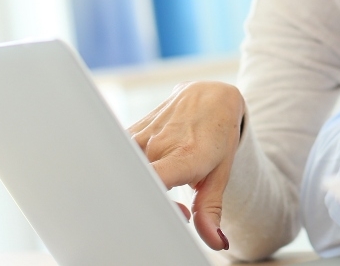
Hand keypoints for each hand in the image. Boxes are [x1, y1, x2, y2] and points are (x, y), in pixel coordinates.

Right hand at [128, 81, 244, 250]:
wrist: (211, 96)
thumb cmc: (218, 135)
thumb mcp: (221, 173)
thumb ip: (211, 209)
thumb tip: (216, 242)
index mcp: (184, 154)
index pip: (153, 181)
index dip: (155, 204)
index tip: (172, 214)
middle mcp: (158, 144)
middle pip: (136, 182)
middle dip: (149, 203)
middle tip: (173, 208)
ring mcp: (140, 135)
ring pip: (123, 171)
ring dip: (137, 186)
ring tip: (162, 189)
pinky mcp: (129, 132)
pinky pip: (119, 158)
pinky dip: (128, 173)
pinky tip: (146, 176)